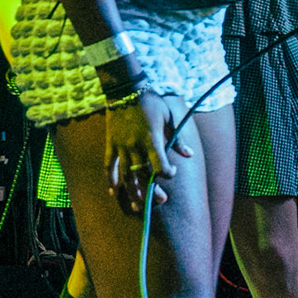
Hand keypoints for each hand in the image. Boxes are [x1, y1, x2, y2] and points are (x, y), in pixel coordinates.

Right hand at [104, 92, 185, 213]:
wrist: (125, 91)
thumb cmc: (152, 103)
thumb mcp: (169, 117)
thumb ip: (177, 138)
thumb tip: (189, 155)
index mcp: (151, 137)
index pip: (159, 162)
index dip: (166, 171)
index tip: (172, 173)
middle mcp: (134, 145)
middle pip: (142, 173)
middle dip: (152, 190)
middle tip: (161, 201)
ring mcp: (121, 146)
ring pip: (125, 175)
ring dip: (132, 192)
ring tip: (139, 206)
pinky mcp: (111, 145)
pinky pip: (109, 166)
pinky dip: (111, 180)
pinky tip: (115, 192)